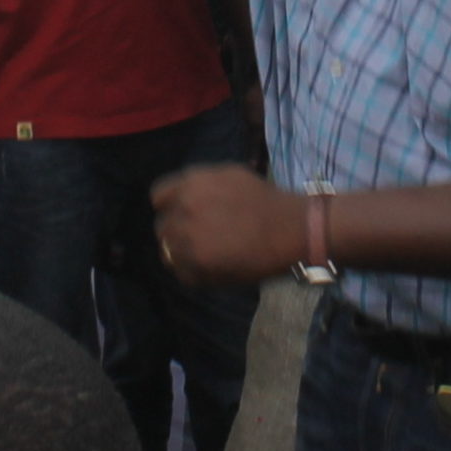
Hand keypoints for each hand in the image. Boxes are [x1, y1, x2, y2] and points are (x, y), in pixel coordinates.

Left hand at [152, 165, 303, 288]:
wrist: (291, 227)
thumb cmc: (266, 200)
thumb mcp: (229, 175)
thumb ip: (199, 185)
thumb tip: (181, 198)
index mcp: (191, 184)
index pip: (159, 197)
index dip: (170, 208)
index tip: (183, 216)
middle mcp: (184, 208)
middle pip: (163, 228)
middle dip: (178, 233)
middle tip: (201, 241)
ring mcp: (189, 238)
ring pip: (169, 253)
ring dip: (184, 256)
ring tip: (208, 258)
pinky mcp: (199, 265)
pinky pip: (184, 274)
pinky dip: (196, 275)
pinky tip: (216, 270)